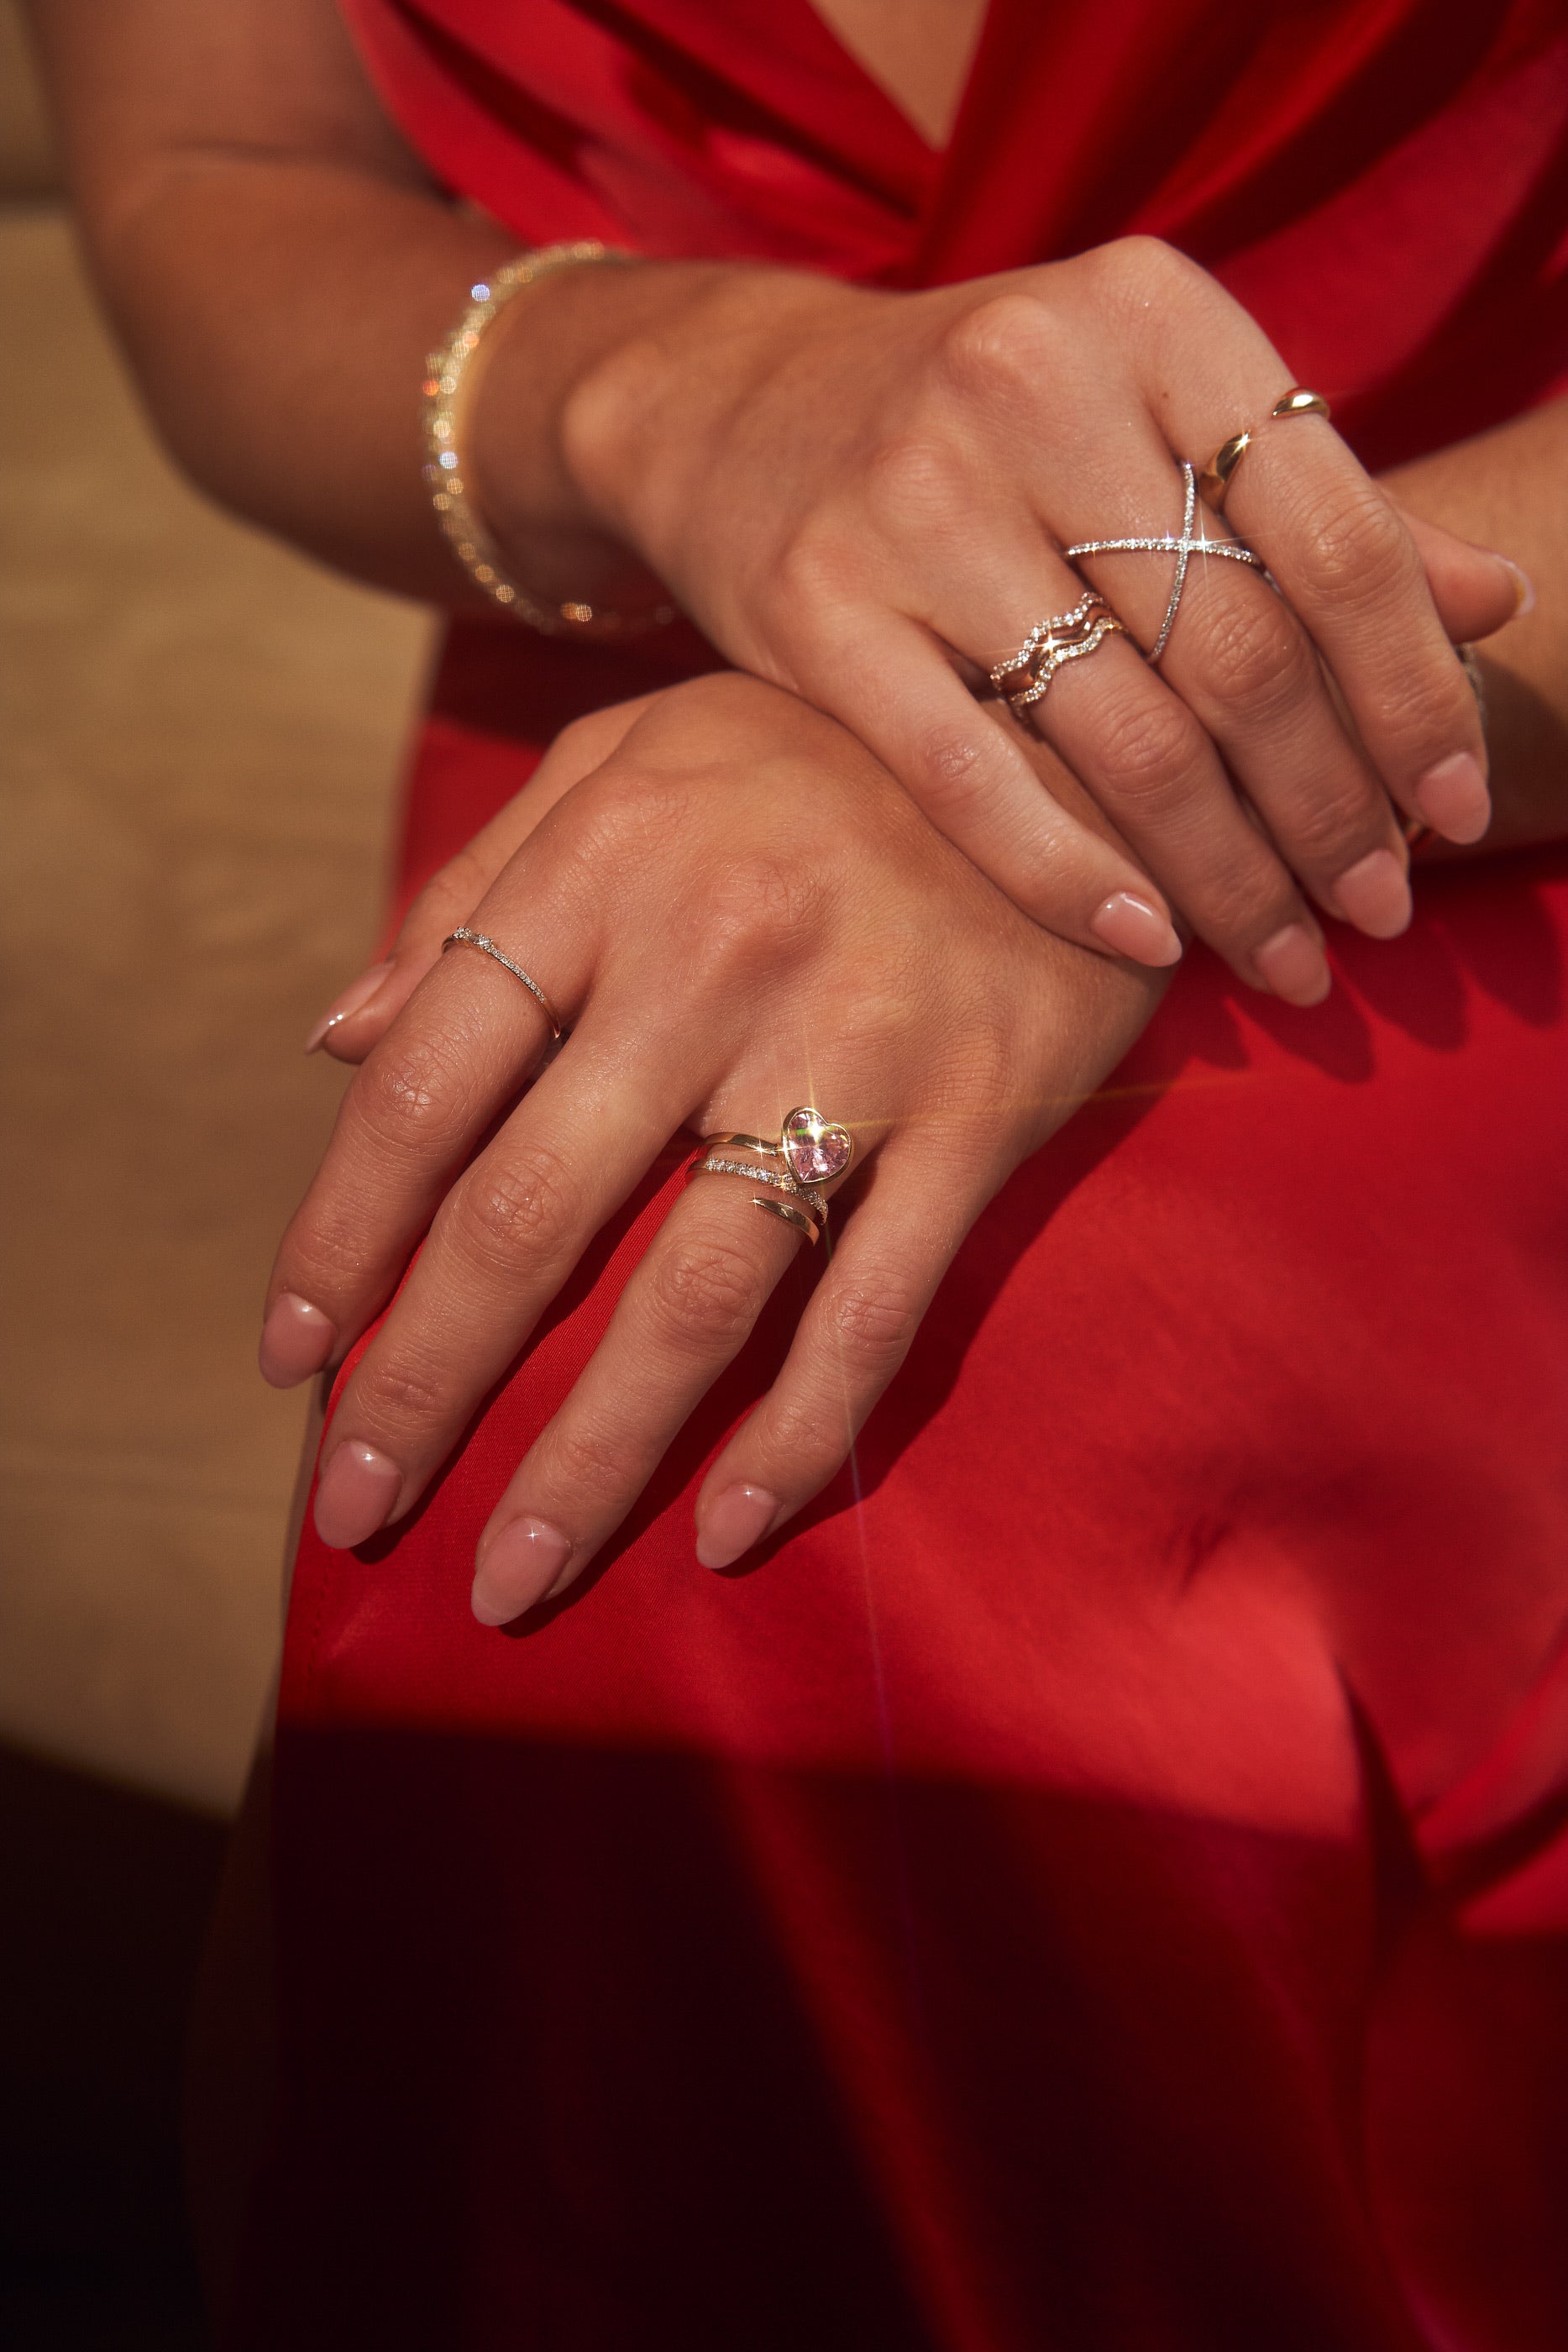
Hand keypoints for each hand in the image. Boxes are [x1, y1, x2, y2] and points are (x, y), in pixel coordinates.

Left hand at [261, 674, 1165, 1619]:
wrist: (1075, 705)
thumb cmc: (820, 745)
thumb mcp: (627, 758)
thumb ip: (476, 890)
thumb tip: (336, 1042)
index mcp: (603, 864)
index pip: (427, 1089)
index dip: (343, 1240)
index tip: (292, 1360)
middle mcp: (713, 957)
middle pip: (530, 1216)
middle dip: (428, 1384)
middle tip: (355, 1506)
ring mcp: (857, 1042)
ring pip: (694, 1296)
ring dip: (590, 1457)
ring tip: (513, 1575)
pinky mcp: (987, 1111)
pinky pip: (875, 1309)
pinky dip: (801, 1435)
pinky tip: (728, 1533)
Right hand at [528, 237, 1523, 1003]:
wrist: (732, 406)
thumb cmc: (984, 426)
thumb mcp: (1149, 411)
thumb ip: (1312, 501)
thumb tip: (1494, 600)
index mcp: (1150, 312)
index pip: (1336, 531)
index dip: (1414, 691)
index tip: (1459, 809)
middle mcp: (1032, 383)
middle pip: (1240, 651)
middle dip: (1332, 809)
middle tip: (1378, 912)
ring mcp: (911, 498)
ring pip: (1122, 735)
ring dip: (1230, 872)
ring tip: (1288, 952)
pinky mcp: (813, 606)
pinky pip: (974, 781)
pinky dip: (1073, 877)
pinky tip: (1149, 941)